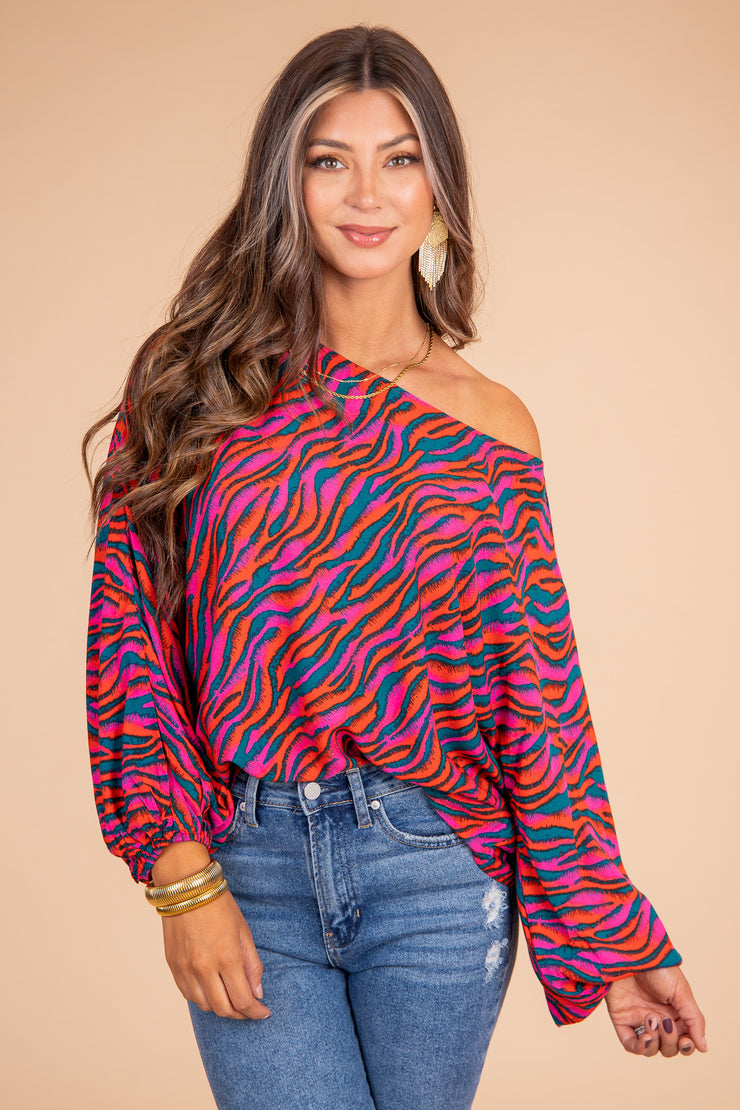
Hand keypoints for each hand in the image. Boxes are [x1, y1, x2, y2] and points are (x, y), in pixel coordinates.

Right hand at [160, 888, 271, 1020]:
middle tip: (249, 1009)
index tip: (263, 1012)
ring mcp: (186, 969)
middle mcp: (204, 968)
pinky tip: (212, 991)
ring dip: (221, 1008)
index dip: (255, 1012)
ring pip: (205, 1005)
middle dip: (240, 1014)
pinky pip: (188, 995)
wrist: (186, 887)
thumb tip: (257, 992)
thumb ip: (251, 964)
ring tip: (232, 999)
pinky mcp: (173, 967)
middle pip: (224, 1009)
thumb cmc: (219, 905)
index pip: (243, 1000)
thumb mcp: (243, 931)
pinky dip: (202, 999)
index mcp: (227, 958)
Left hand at [604, 965, 706, 1056]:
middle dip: (669, 1041)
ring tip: (651, 1019)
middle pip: (668, 1048)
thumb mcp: (682, 992)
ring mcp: (639, 1019)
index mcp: (675, 1013)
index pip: (683, 1041)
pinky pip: (630, 1044)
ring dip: (654, 1042)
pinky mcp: (622, 1018)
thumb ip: (694, 1020)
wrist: (632, 954)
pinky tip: (644, 1038)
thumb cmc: (659, 968)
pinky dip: (639, 1048)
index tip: (685, 1040)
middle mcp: (658, 1018)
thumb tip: (703, 1048)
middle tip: (664, 1021)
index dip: (686, 1047)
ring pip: (651, 1049)